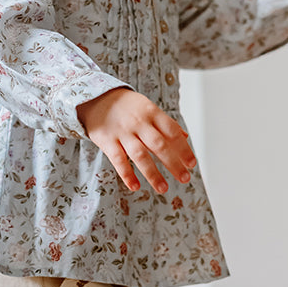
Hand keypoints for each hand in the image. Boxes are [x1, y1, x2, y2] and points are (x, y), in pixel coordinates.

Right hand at [76, 87, 195, 193]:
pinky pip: (118, 160)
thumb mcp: (149, 108)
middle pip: (159, 145)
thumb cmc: (128, 106)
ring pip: (140, 155)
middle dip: (173, 163)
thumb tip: (185, 137)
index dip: (183, 149)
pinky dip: (127, 174)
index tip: (191, 164)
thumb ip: (166, 123)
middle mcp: (139, 123)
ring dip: (153, 174)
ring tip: (163, 188)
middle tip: (184, 178)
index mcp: (152, 113)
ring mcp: (123, 133)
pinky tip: (135, 187)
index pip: (172, 132)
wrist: (96, 98)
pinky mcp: (107, 141)